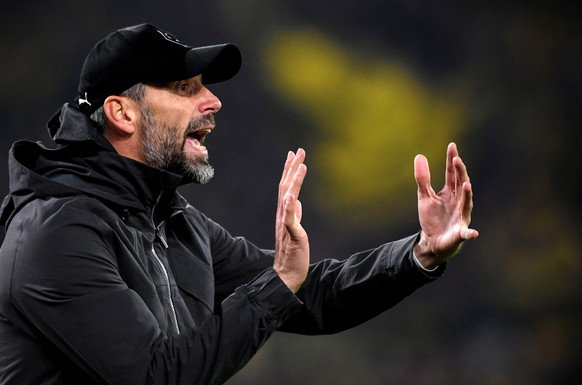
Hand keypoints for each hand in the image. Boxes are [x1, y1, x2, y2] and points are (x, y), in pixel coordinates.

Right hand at [274, 149, 309, 292]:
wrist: (286, 275)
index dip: (289, 170)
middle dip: (292, 168)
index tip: (293, 154)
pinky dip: (290, 206)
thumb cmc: (292, 254)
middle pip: (285, 187)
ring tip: (300, 165)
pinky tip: (292, 196)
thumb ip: (294, 215)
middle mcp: (282, 216)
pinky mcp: (292, 235)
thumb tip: (296, 202)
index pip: (285, 187)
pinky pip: (289, 219)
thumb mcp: (295, 230)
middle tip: (298, 151)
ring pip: (288, 198)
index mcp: (284, 214)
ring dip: (293, 181)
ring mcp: (286, 225)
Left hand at [413, 143, 478, 268]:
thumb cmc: (432, 218)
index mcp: (450, 192)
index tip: (452, 146)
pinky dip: (470, 233)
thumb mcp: (424, 196)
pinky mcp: (459, 233)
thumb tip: (420, 155)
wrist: (433, 241)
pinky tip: (473, 233)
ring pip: (466, 204)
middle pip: (461, 184)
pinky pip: (466, 233)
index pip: (452, 174)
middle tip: (456, 160)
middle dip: (460, 173)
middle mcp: (459, 202)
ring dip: (467, 195)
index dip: (452, 160)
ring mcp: (461, 216)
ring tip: (467, 185)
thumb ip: (423, 178)